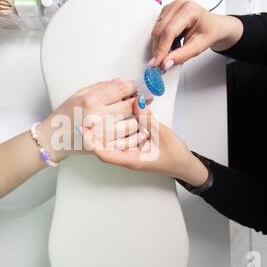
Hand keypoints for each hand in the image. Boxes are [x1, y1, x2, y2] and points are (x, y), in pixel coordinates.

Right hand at [37, 79, 139, 162]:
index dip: (132, 87)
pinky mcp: (106, 147)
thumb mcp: (79, 94)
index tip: (136, 87)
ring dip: (135, 118)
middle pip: (130, 106)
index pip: (121, 89)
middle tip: (138, 100)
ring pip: (132, 123)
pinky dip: (131, 133)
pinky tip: (127, 128)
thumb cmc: (64, 116)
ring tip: (130, 116)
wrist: (55, 138)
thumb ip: (101, 87)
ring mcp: (103, 134)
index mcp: (91, 101)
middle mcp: (98, 117)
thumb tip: (119, 82)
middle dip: (136, 101)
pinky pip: (127, 139)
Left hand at [81, 100, 208, 186]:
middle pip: (103, 148)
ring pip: (110, 142)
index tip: (84, 130)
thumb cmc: (175, 155)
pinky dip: (114, 126)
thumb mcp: (162, 135)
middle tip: (82, 119)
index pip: (105, 155)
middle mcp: (128, 157)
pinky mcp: (133, 145)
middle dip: (92, 135)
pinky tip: (112, 115)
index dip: (92, 143)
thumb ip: (148, 119)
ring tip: (91, 116)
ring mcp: (130, 151)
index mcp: (132, 160)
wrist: (184, 164)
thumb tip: (136, 102)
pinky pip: (119, 137)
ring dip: (101, 130)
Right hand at [150, 0, 242, 70]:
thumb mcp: (198, 47)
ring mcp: (171, 7)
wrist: (213, 26)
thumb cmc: (209, 32)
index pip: (169, 31)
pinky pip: (157, 28)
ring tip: (172, 51)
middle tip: (162, 63)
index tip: (156, 63)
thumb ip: (181, 56)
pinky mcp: (166, 12)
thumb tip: (166, 63)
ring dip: (160, 45)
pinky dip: (161, 40)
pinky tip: (170, 44)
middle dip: (159, 49)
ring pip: (156, 30)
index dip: (161, 49)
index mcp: (189, 10)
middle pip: (160, 31)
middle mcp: (179, 5)